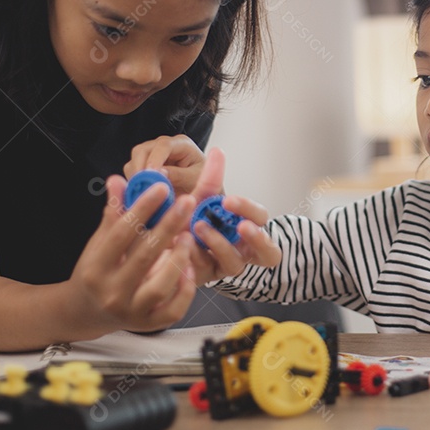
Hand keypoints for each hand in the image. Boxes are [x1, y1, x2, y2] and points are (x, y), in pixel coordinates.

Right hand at [67, 176, 198, 332]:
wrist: (85, 312)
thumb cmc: (96, 272)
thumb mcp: (99, 243)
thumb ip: (113, 213)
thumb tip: (118, 180)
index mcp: (96, 268)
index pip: (121, 233)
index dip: (142, 209)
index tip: (160, 188)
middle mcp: (111, 292)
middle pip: (144, 256)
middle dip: (168, 226)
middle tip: (186, 202)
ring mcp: (131, 311)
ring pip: (160, 287)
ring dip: (177, 259)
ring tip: (188, 237)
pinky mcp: (148, 324)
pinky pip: (173, 310)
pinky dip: (184, 291)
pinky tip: (189, 269)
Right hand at [124, 135, 206, 194]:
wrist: (202, 191)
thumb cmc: (203, 183)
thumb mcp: (195, 179)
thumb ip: (179, 175)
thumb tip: (159, 173)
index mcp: (182, 144)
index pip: (163, 146)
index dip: (154, 160)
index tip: (150, 175)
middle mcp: (165, 145)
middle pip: (143, 149)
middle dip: (140, 168)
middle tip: (141, 187)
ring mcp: (154, 154)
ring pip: (135, 159)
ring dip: (136, 176)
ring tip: (143, 192)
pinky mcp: (145, 164)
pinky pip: (132, 169)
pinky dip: (134, 181)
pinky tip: (141, 193)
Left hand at [187, 147, 281, 283]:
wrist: (165, 250)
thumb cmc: (195, 220)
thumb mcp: (203, 200)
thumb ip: (211, 180)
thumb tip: (217, 151)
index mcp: (247, 226)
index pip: (260, 217)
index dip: (248, 209)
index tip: (229, 200)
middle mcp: (244, 248)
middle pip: (264, 247)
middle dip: (254, 236)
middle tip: (239, 226)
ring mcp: (227, 265)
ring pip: (235, 263)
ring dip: (220, 245)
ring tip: (199, 229)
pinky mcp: (208, 278)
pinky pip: (207, 273)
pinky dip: (194, 260)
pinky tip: (181, 248)